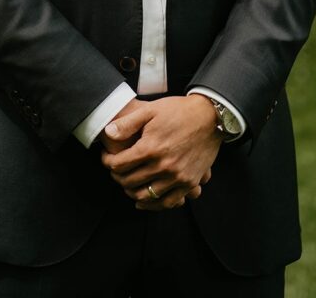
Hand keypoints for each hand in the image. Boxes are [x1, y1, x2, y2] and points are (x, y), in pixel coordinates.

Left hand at [100, 94, 219, 210]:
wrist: (210, 117)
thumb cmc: (177, 111)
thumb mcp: (150, 110)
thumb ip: (127, 124)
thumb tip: (107, 133)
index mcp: (150, 147)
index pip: (119, 165)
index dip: (107, 162)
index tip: (105, 157)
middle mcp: (163, 166)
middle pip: (130, 182)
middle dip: (117, 177)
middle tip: (114, 170)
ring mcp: (178, 177)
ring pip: (146, 196)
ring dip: (132, 192)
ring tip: (126, 184)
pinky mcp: (189, 183)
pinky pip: (169, 202)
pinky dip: (154, 204)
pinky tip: (144, 201)